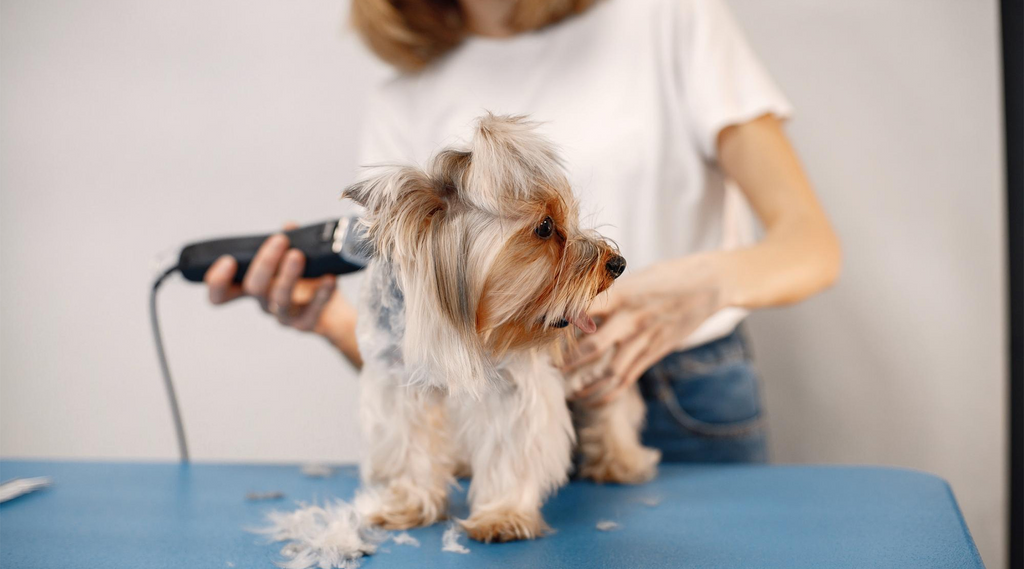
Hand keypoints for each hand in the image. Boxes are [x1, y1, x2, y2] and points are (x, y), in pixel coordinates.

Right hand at [203, 223, 337, 332]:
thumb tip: (289, 226)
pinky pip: (312, 312)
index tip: (227, 260)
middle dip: (265, 263)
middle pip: (254, 288)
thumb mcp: (296, 257)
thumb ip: (290, 240)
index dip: (217, 282)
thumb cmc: (308, 281)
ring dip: (288, 276)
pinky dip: (321, 294)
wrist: (334, 311)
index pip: (222, 293)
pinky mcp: (305, 323)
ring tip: (298, 255)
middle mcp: (264, 302)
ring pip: (280, 300)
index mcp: (255, 286)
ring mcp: (284, 316)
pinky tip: (328, 278)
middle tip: (279, 240)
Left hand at [563, 254, 724, 406]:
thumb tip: (579, 307)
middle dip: (567, 361)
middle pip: (593, 346)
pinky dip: (608, 392)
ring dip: (586, 384)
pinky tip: (592, 399)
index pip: (584, 309)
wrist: (713, 283)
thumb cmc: (670, 274)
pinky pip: (628, 377)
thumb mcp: (637, 277)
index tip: (538, 330)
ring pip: (610, 370)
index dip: (561, 321)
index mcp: (624, 294)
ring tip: (567, 391)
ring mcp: (646, 338)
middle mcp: (633, 318)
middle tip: (548, 367)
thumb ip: (611, 294)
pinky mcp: (656, 352)